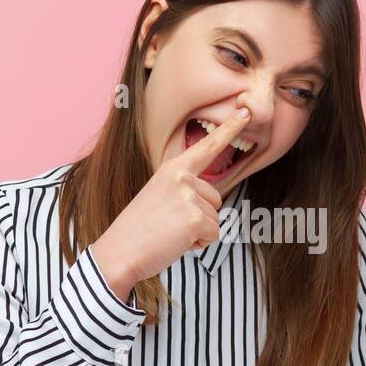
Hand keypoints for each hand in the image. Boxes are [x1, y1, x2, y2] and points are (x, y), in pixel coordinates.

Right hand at [90, 108, 249, 302]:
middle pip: (215, 199)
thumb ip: (184, 190)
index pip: (206, 147)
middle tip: (169, 224)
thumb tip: (208, 202)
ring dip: (198, 232)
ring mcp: (188, 197)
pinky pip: (213, 235)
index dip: (228, 130)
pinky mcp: (194, 219)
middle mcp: (182, 177)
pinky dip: (198, 245)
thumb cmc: (138, 230)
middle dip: (199, 217)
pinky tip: (175, 243)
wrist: (119, 252)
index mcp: (172, 169)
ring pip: (215, 219)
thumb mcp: (159, 196)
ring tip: (169, 233)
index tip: (245, 113)